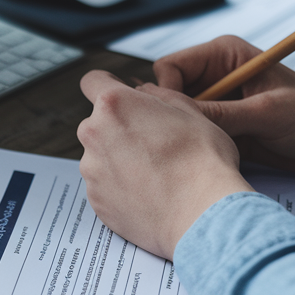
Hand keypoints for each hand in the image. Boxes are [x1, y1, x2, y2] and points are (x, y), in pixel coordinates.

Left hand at [78, 70, 251, 260]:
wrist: (202, 213)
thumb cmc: (203, 161)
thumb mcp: (191, 111)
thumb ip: (158, 96)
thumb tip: (143, 93)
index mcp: (114, 105)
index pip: (92, 81)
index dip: (107, 86)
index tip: (118, 97)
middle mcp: (94, 135)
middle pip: (97, 123)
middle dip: (118, 128)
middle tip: (151, 143)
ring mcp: (91, 170)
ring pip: (100, 156)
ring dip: (118, 160)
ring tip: (154, 174)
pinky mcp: (95, 200)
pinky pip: (104, 186)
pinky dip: (120, 188)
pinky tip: (148, 193)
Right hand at [154, 36, 294, 175]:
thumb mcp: (267, 113)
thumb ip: (220, 114)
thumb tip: (175, 117)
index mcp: (224, 55)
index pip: (169, 68)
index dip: (168, 93)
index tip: (182, 119)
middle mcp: (216, 76)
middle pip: (167, 94)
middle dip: (174, 117)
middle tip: (194, 139)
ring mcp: (218, 105)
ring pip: (177, 119)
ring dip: (187, 135)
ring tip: (208, 151)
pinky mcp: (224, 129)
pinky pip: (194, 137)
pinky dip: (197, 149)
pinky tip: (213, 159)